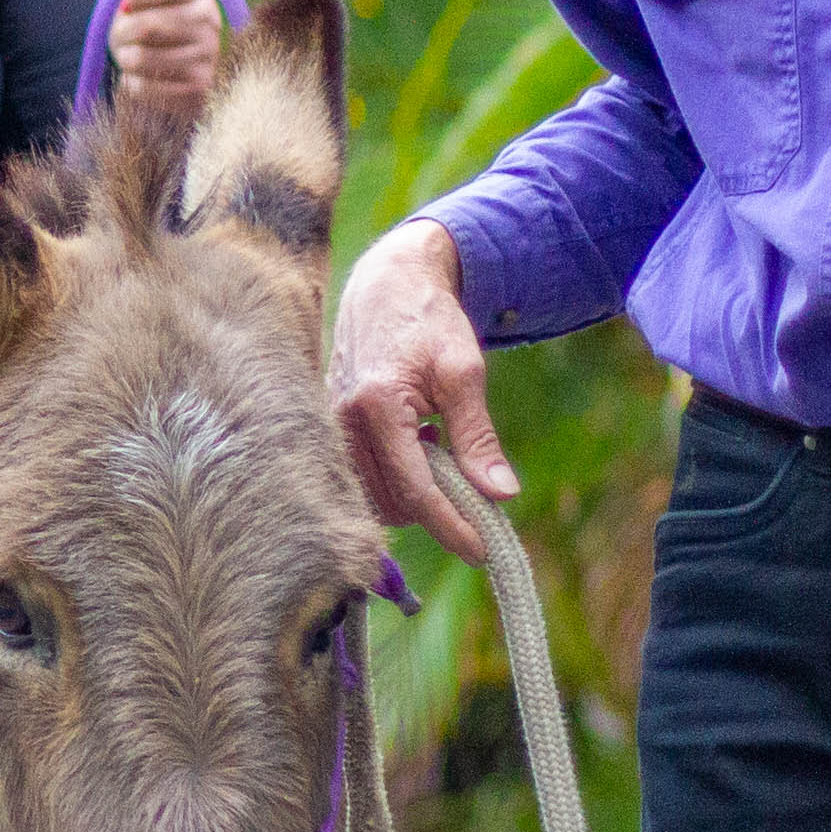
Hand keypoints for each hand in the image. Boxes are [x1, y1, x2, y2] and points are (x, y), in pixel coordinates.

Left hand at [108, 0, 222, 115]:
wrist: (176, 77)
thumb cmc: (150, 28)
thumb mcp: (141, 0)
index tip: (125, 3)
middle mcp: (208, 17)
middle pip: (147, 24)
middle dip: (120, 32)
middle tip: (116, 36)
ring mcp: (207, 53)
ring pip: (140, 58)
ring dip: (124, 58)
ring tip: (128, 55)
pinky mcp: (198, 86)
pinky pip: (143, 85)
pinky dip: (131, 82)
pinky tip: (142, 77)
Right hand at [329, 220, 517, 542]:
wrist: (388, 282)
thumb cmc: (429, 320)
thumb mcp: (465, 373)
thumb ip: (477, 438)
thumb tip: (500, 495)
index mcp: (376, 406)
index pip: (415, 490)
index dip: (451, 526)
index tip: (483, 549)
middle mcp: (342, 421)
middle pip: (392, 502)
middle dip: (436, 512)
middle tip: (475, 498)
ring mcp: (330, 425)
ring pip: (374, 495)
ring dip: (414, 495)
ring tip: (442, 454)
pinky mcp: (330, 426)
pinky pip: (362, 474)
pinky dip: (396, 478)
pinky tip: (418, 445)